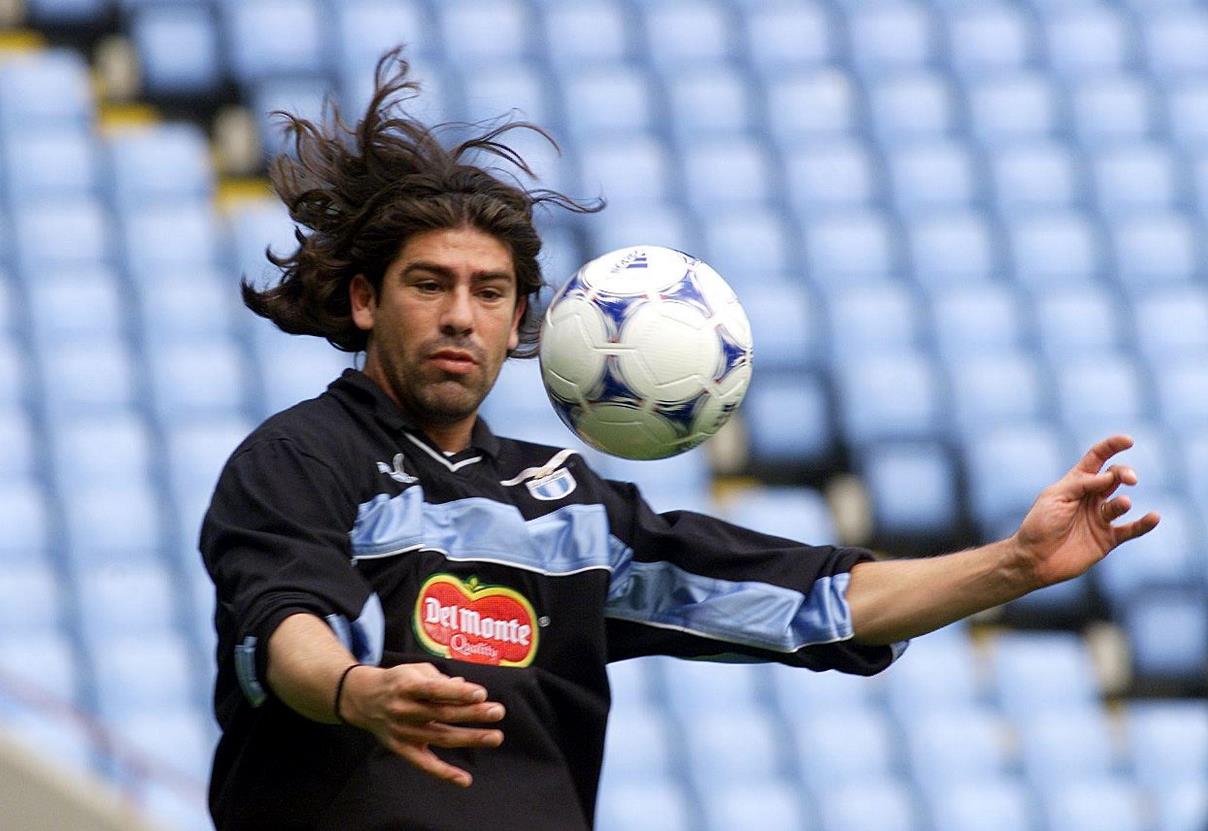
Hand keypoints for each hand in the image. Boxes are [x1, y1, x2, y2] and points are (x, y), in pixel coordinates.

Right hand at [338, 662, 504, 786]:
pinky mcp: (402, 749)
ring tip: (495, 737)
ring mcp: (403, 732)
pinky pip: (424, 764)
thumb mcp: (415, 670)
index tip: (481, 694)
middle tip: (498, 712)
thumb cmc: (397, 681)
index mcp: (407, 686)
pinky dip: (444, 773)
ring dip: (469, 738)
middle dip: (473, 713)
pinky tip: (465, 779)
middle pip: (442, 714)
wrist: (363, 699)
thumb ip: (441, 679)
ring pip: (440, 738)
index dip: (458, 692)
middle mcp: (404, 710)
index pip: (435, 690)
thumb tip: (466, 687)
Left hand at [1011, 435, 1160, 588]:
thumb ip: (1081, 484)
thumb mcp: (1056, 497)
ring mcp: (1100, 518)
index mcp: (1075, 483)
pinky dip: (1144, 524)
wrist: (1033, 559)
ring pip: (1121, 503)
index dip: (1112, 447)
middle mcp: (1091, 498)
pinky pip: (1131, 529)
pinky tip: (1154, 517)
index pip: (1096, 458)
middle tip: (1129, 478)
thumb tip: (1109, 475)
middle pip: (1114, 477)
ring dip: (1123, 501)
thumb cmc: (1039, 524)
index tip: (1128, 440)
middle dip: (1123, 473)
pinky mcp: (1107, 539)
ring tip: (1122, 503)